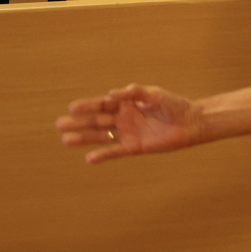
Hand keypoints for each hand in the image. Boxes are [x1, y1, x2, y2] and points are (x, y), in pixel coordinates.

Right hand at [56, 83, 203, 164]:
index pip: (102, 105)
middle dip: (79, 122)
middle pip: (97, 121)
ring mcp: (127, 133)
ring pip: (101, 136)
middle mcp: (123, 119)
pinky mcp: (134, 147)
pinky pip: (115, 151)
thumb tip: (112, 93)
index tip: (72, 107)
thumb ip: (135, 93)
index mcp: (126, 104)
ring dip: (84, 139)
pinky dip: (103, 155)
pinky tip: (89, 158)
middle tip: (59, 124)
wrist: (190, 122)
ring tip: (65, 140)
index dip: (88, 106)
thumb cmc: (174, 105)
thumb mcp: (155, 94)